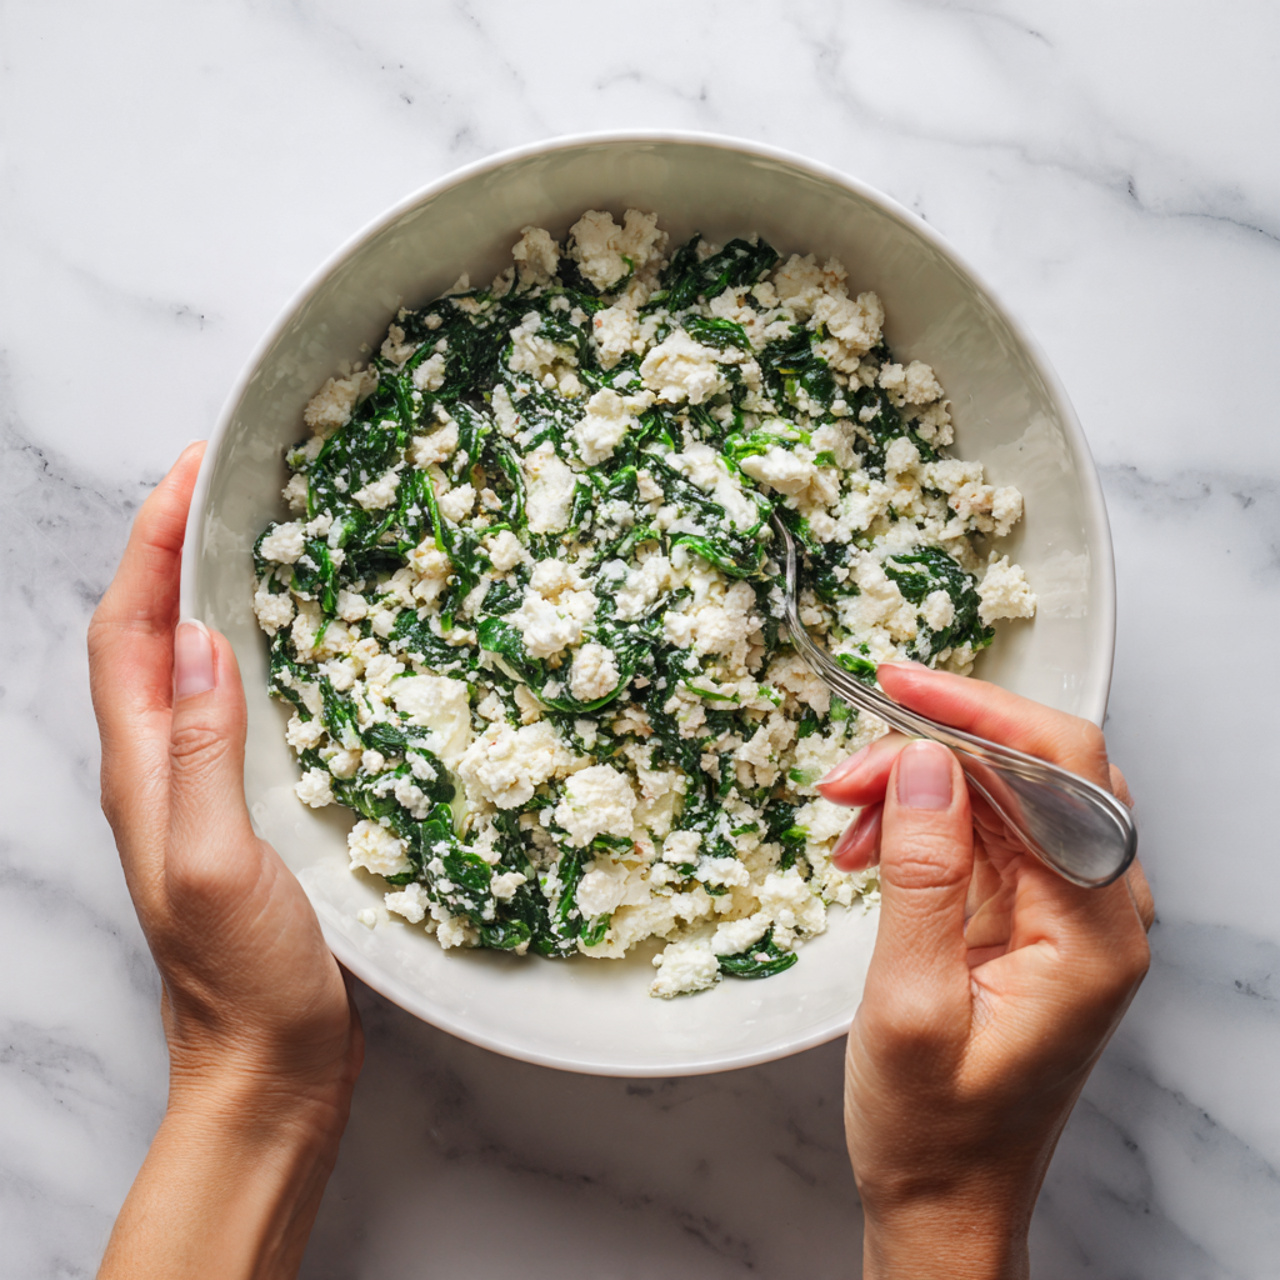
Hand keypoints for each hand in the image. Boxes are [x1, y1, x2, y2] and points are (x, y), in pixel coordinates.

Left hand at [89, 445, 362, 1278]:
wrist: (266, 1065)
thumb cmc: (243, 979)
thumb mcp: (217, 864)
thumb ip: (203, 755)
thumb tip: (200, 640)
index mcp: (144, 772)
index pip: (128, 632)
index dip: (149, 546)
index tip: (190, 471)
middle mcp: (160, 769)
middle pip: (144, 634)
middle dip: (168, 547)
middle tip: (222, 484)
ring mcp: (198, 789)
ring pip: (185, 665)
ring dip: (202, 591)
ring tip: (252, 537)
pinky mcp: (240, 808)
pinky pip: (229, 705)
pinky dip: (245, 652)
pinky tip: (287, 646)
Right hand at [818, 664, 1152, 1279]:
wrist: (943, 1195)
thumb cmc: (934, 1129)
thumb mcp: (909, 1004)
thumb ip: (924, 876)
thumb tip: (925, 764)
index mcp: (1093, 935)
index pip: (1063, 773)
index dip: (982, 714)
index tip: (901, 688)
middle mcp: (1095, 912)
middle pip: (1035, 771)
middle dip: (936, 748)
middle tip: (850, 768)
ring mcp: (1063, 913)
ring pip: (1002, 794)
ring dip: (918, 785)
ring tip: (845, 816)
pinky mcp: (1027, 917)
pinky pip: (982, 833)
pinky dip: (919, 822)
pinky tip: (868, 845)